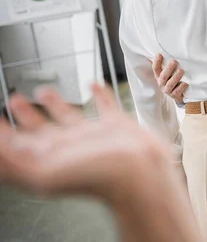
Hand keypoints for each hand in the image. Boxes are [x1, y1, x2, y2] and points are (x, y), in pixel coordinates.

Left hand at [0, 84, 171, 202]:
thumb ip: (15, 160)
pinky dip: (98, 93)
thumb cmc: (98, 177)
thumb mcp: (45, 171)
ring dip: (56, 103)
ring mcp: (94, 136)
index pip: (18, 144)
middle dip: (27, 115)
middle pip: (42, 130)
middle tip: (15, 100)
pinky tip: (93, 84)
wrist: (139, 172)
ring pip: (70, 116)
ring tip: (44, 90)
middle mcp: (70, 147)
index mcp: (50, 158)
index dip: (4, 132)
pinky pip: (105, 105)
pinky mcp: (118, 127)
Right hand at [152, 54, 187, 104]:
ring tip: (181, 70)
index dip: (156, 62)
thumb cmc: (173, 79)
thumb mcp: (168, 72)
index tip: (159, 54)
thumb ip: (166, 63)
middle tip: (175, 61)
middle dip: (168, 69)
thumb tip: (162, 51)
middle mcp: (161, 83)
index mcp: (159, 76)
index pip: (155, 68)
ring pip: (170, 84)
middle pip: (163, 76)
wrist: (178, 95)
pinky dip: (182, 86)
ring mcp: (167, 90)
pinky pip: (177, 91)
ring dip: (175, 77)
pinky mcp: (174, 95)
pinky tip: (186, 82)